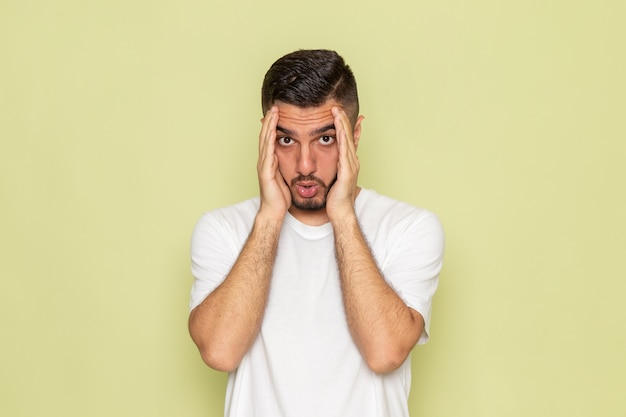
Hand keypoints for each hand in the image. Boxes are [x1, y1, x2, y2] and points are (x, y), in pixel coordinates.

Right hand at [257, 107, 290, 219]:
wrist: (274, 212)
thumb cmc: (281, 197)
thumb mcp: (287, 177)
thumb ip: (288, 166)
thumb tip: (297, 160)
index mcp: (270, 161)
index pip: (271, 139)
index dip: (273, 125)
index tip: (279, 112)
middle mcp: (265, 161)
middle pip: (265, 135)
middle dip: (269, 120)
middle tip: (274, 106)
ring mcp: (263, 165)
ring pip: (265, 140)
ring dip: (268, 125)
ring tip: (273, 112)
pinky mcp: (265, 171)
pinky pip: (267, 152)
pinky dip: (269, 139)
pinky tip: (273, 130)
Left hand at [326, 107, 359, 221]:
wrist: (340, 212)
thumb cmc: (335, 197)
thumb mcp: (334, 176)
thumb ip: (332, 164)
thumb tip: (328, 157)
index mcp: (348, 160)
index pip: (346, 138)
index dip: (342, 124)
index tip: (337, 111)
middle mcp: (352, 160)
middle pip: (349, 135)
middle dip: (343, 120)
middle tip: (337, 106)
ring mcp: (351, 165)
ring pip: (348, 140)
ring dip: (343, 125)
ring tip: (337, 112)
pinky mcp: (347, 172)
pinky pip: (345, 152)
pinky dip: (342, 139)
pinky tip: (339, 130)